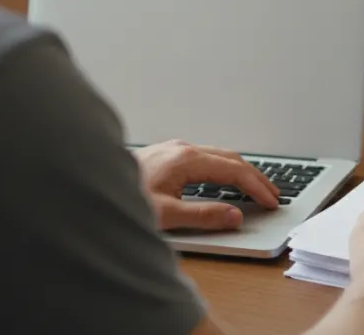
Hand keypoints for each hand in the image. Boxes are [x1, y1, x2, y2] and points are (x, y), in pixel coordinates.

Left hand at [135, 140, 280, 230]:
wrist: (90, 182)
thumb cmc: (123, 198)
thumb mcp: (165, 215)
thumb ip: (203, 216)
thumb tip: (234, 216)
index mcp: (186, 160)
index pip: (233, 171)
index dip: (256, 187)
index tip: (271, 201)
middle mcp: (183, 149)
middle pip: (230, 159)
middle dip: (255, 176)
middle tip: (273, 194)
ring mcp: (175, 149)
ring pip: (219, 155)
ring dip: (240, 171)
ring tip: (256, 187)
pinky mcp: (168, 154)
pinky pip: (206, 157)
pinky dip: (224, 168)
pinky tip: (225, 180)